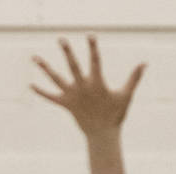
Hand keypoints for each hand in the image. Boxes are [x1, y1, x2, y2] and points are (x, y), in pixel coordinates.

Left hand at [31, 35, 145, 137]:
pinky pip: (51, 97)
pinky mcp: (66, 105)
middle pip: (73, 66)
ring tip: (35, 57)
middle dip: (67, 52)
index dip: (93, 48)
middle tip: (61, 39)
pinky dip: (41, 92)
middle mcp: (82, 88)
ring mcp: (72, 96)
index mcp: (96, 83)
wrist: (102, 134)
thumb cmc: (116, 114)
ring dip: (45, 68)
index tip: (90, 35)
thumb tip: (144, 63)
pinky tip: (30, 85)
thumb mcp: (126, 95)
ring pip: (56, 79)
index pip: (95, 61)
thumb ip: (134, 78)